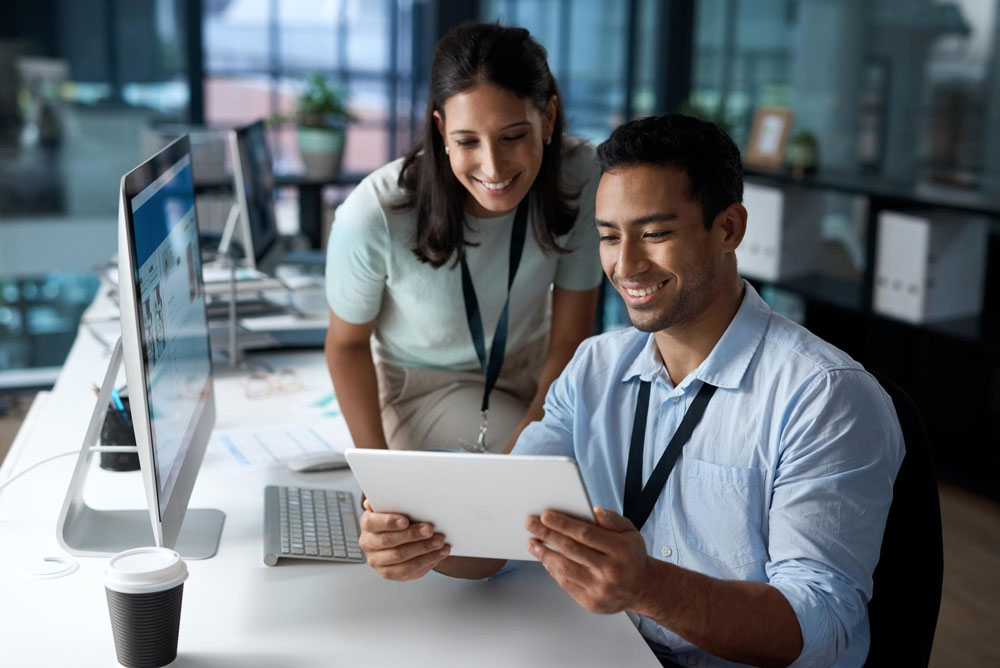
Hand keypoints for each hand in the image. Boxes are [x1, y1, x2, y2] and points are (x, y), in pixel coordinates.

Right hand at [358, 499, 450, 580]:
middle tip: (430, 529)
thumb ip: (391, 500)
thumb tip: (387, 494)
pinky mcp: (389, 573)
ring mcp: (377, 560)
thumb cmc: (399, 518)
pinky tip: (439, 553)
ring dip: (423, 549)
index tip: (406, 520)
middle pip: (388, 541)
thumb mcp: (395, 506)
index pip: (372, 523)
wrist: (402, 537)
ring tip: (440, 541)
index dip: (388, 522)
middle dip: (412, 535)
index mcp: (367, 523)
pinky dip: (427, 561)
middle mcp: (368, 543)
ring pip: (400, 557)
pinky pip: (408, 570)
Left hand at [526, 507, 650, 613]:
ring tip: (532, 543)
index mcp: (621, 550)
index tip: (545, 515)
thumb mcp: (630, 531)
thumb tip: (593, 510)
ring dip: (544, 554)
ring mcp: (600, 589)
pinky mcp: (591, 602)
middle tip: (530, 524)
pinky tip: (545, 559)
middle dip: (547, 535)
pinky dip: (553, 570)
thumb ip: (612, 519)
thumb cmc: (631, 555)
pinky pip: (566, 583)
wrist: (643, 588)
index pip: (586, 534)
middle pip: (571, 549)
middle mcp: (611, 571)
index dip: (563, 524)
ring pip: (565, 568)